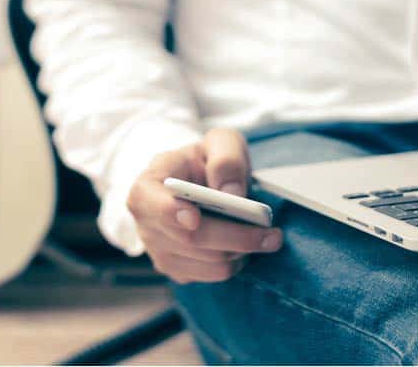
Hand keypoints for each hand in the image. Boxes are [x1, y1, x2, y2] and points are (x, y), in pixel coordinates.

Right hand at [127, 129, 282, 283]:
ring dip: (241, 251)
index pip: (150, 204)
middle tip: (272, 234)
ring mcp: (158, 250)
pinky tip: (242, 244)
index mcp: (147, 186)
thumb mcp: (219, 143)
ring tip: (261, 235)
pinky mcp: (176, 270)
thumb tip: (233, 193)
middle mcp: (146, 223)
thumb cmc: (205, 161)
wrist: (198, 184)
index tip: (194, 217)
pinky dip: (235, 262)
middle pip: (190, 239)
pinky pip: (213, 275)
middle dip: (235, 237)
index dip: (170, 213)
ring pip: (207, 261)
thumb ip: (226, 158)